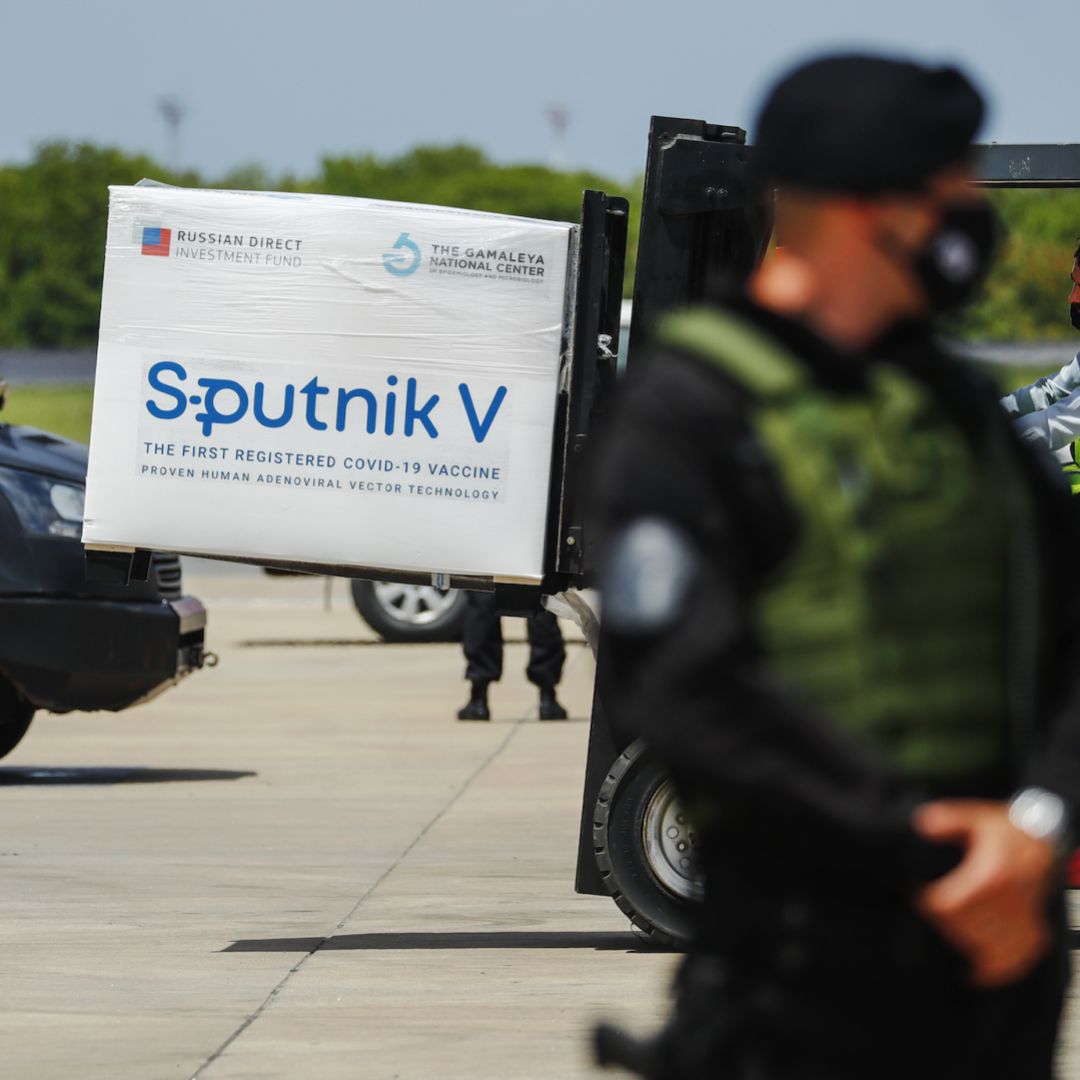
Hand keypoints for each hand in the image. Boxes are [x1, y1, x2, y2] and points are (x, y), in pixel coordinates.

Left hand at [912, 799, 1056, 987]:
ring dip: (963, 945)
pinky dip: (998, 971)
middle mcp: (1011, 901)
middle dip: (942, 924)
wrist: (1044, 840)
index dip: (928, 905)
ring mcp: (1025, 919)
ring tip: (946, 934)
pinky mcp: (1034, 930)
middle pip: (966, 929)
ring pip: (989, 948)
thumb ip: (948, 820)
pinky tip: (976, 975)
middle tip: (928, 914)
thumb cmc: (1007, 830)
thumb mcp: (975, 817)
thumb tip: (923, 825)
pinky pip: (1018, 959)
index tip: (917, 897)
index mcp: (993, 875)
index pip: (952, 905)